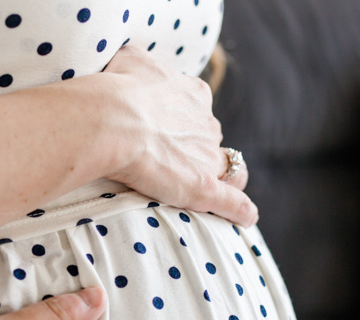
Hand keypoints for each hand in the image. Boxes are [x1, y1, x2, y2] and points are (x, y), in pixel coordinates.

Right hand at [100, 45, 258, 226]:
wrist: (114, 120)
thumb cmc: (117, 89)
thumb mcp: (131, 61)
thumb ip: (141, 66)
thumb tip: (136, 66)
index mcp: (193, 95)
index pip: (199, 110)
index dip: (186, 122)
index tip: (168, 130)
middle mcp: (206, 124)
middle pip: (212, 139)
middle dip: (199, 150)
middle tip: (173, 161)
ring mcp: (207, 157)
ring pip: (232, 168)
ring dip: (226, 177)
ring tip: (214, 191)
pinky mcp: (203, 188)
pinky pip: (233, 203)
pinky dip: (241, 211)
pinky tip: (245, 218)